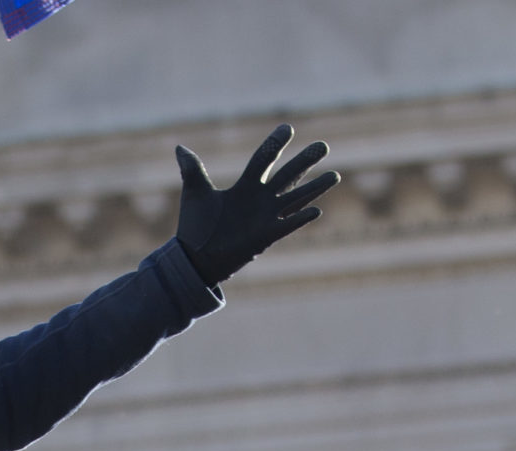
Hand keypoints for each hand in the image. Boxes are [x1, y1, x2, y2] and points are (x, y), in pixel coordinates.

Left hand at [173, 125, 338, 286]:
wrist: (195, 257)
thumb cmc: (195, 226)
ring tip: (335, 175)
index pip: (263, 160)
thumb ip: (192, 170)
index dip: (274, 145)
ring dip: (314, 187)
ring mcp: (266, 218)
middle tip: (324, 145)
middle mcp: (260, 199)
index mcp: (245, 186)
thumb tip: (180, 148)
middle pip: (287, 175)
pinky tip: (317, 210)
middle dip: (305, 161)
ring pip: (295, 198)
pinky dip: (300, 218)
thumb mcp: (194, 194)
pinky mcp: (266, 236)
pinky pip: (287, 225)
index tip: (287, 128)